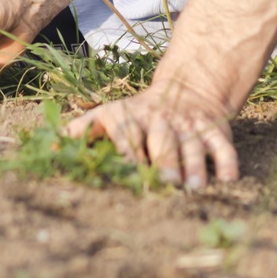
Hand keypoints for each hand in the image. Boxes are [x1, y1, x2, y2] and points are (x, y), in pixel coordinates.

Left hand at [67, 79, 239, 188]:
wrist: (186, 88)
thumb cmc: (136, 114)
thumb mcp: (108, 115)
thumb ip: (81, 131)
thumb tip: (47, 148)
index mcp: (134, 117)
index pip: (130, 131)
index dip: (131, 148)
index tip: (132, 167)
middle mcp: (163, 120)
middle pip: (164, 140)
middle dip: (166, 160)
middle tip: (166, 182)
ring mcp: (190, 125)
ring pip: (194, 144)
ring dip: (195, 166)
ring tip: (195, 189)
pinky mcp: (214, 129)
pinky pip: (223, 145)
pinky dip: (227, 161)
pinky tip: (229, 181)